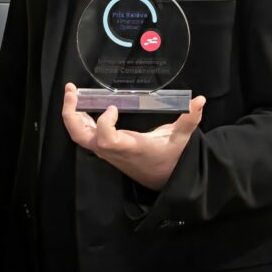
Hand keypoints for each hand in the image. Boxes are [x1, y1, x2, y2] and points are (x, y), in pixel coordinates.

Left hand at [60, 84, 204, 190]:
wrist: (163, 181)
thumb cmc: (170, 159)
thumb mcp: (181, 139)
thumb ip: (189, 119)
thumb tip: (200, 99)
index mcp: (129, 147)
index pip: (106, 139)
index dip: (104, 123)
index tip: (113, 107)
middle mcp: (113, 150)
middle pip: (80, 137)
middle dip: (71, 114)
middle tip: (71, 90)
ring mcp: (106, 150)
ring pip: (79, 136)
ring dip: (72, 114)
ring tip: (71, 92)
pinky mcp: (106, 148)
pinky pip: (85, 135)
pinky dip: (79, 119)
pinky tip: (80, 105)